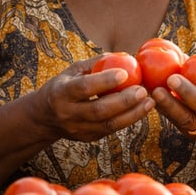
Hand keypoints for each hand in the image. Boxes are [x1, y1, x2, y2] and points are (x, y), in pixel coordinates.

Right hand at [39, 58, 154, 140]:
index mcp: (61, 92)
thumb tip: (125, 56)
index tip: (125, 73)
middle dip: (124, 101)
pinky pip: (111, 130)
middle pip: (99, 110)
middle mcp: (68, 113)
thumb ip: (96, 64)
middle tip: (143, 90)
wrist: (45, 116)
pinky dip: (128, 119)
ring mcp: (78, 129)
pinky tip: (141, 110)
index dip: (104, 81)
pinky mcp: (88, 138)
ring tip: (150, 102)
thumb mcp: (73, 70)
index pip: (83, 88)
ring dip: (132, 114)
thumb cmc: (65, 85)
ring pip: (108, 125)